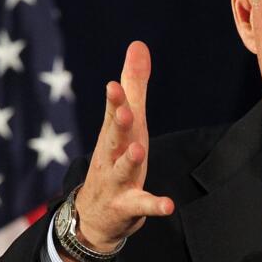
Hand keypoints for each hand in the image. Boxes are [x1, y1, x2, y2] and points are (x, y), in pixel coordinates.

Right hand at [66, 42, 173, 261]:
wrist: (92, 216)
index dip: (115, 100)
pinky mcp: (128, 207)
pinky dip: (155, 205)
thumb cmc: (113, 160)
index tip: (114, 83)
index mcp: (113, 135)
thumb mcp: (124, 124)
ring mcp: (117, 182)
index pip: (113, 114)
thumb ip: (134, 87)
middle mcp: (111, 156)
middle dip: (116, 124)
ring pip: (122, 170)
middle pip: (113, 138)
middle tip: (123, 110)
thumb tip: (138, 45)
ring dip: (129, 160)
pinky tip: (169, 205)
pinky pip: (142, 206)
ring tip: (138, 149)